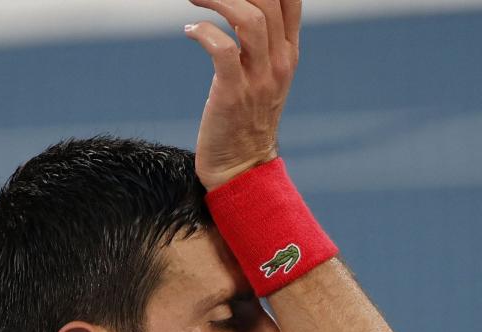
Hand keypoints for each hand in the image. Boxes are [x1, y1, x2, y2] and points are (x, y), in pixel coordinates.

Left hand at [184, 0, 300, 190]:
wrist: (243, 165)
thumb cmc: (248, 117)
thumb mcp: (267, 75)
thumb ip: (264, 41)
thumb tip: (242, 6)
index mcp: (289, 53)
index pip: (290, 1)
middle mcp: (279, 62)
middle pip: (268, 2)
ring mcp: (259, 79)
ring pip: (249, 19)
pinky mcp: (233, 93)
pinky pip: (222, 49)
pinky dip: (203, 32)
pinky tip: (190, 31)